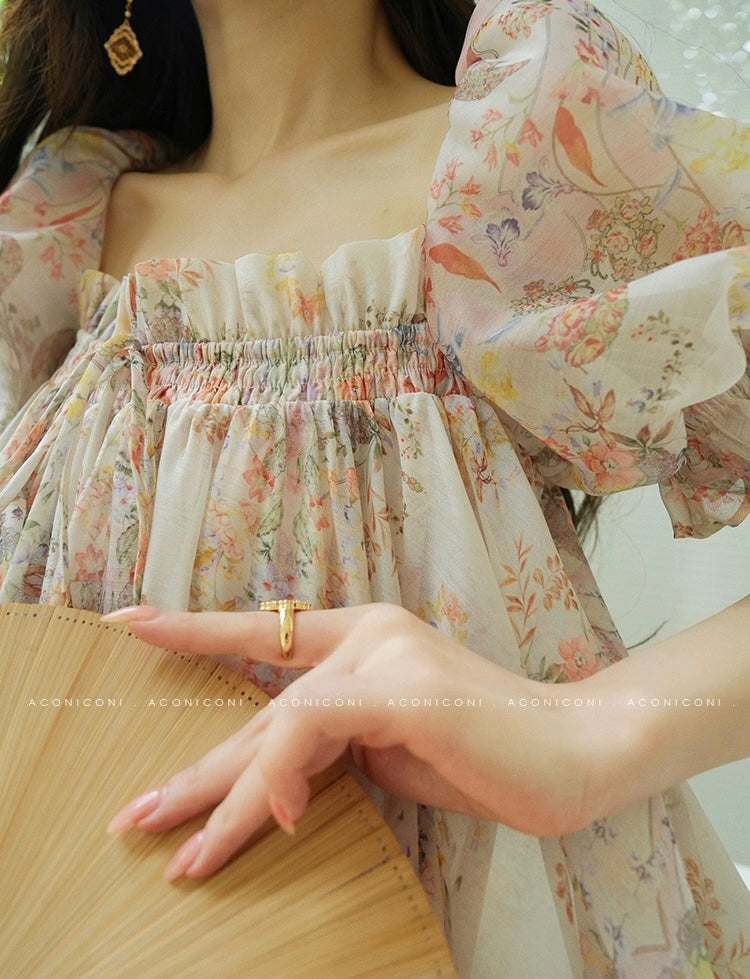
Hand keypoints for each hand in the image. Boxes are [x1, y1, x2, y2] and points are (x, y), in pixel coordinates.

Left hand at [103, 603, 614, 881]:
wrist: (575, 753)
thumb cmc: (487, 755)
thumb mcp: (391, 750)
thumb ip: (336, 742)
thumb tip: (276, 774)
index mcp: (364, 637)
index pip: (265, 631)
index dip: (195, 630)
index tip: (129, 624)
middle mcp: (367, 632)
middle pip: (260, 707)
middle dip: (198, 770)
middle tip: (136, 814)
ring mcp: (384, 653)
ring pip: (278, 726)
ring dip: (227, 799)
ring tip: (181, 853)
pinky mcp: (403, 686)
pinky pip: (315, 725)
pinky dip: (286, 776)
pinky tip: (277, 820)